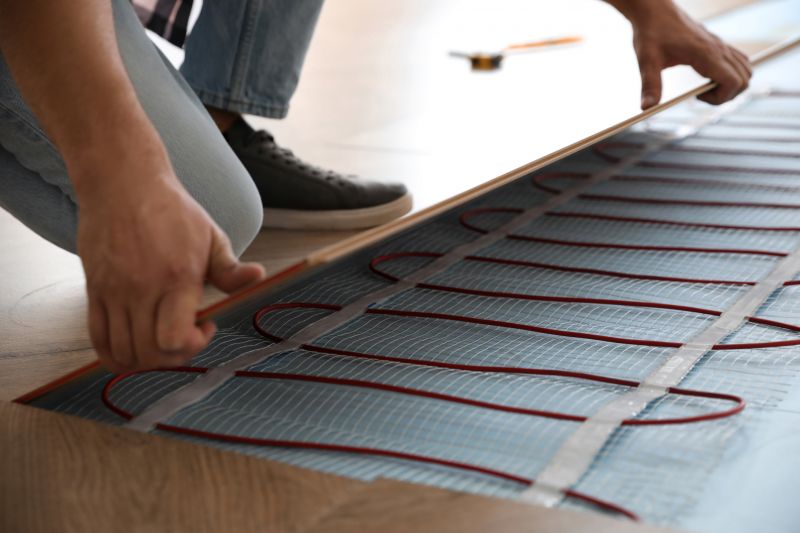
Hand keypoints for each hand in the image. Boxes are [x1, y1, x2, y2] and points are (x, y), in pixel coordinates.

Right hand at [75, 147, 264, 372]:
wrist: (123, 183)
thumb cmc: (172, 211)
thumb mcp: (211, 236)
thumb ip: (231, 269)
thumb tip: (259, 276)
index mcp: (177, 277)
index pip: (174, 339)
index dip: (193, 346)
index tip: (206, 326)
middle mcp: (141, 289)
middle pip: (150, 353)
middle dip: (174, 357)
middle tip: (186, 336)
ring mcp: (113, 292)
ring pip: (123, 352)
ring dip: (146, 360)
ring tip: (162, 340)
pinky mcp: (94, 291)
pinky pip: (97, 339)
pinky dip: (115, 355)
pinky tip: (135, 345)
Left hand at [623, 1, 751, 107]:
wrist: (655, 10)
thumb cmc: (651, 33)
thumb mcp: (647, 61)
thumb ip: (650, 85)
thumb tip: (646, 108)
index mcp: (706, 54)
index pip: (734, 82)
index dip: (720, 98)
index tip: (697, 95)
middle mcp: (719, 48)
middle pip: (745, 79)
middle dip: (726, 95)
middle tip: (701, 95)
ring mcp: (720, 45)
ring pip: (745, 70)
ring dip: (731, 85)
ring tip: (705, 87)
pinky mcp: (717, 43)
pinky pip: (738, 61)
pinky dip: (731, 74)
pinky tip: (707, 75)